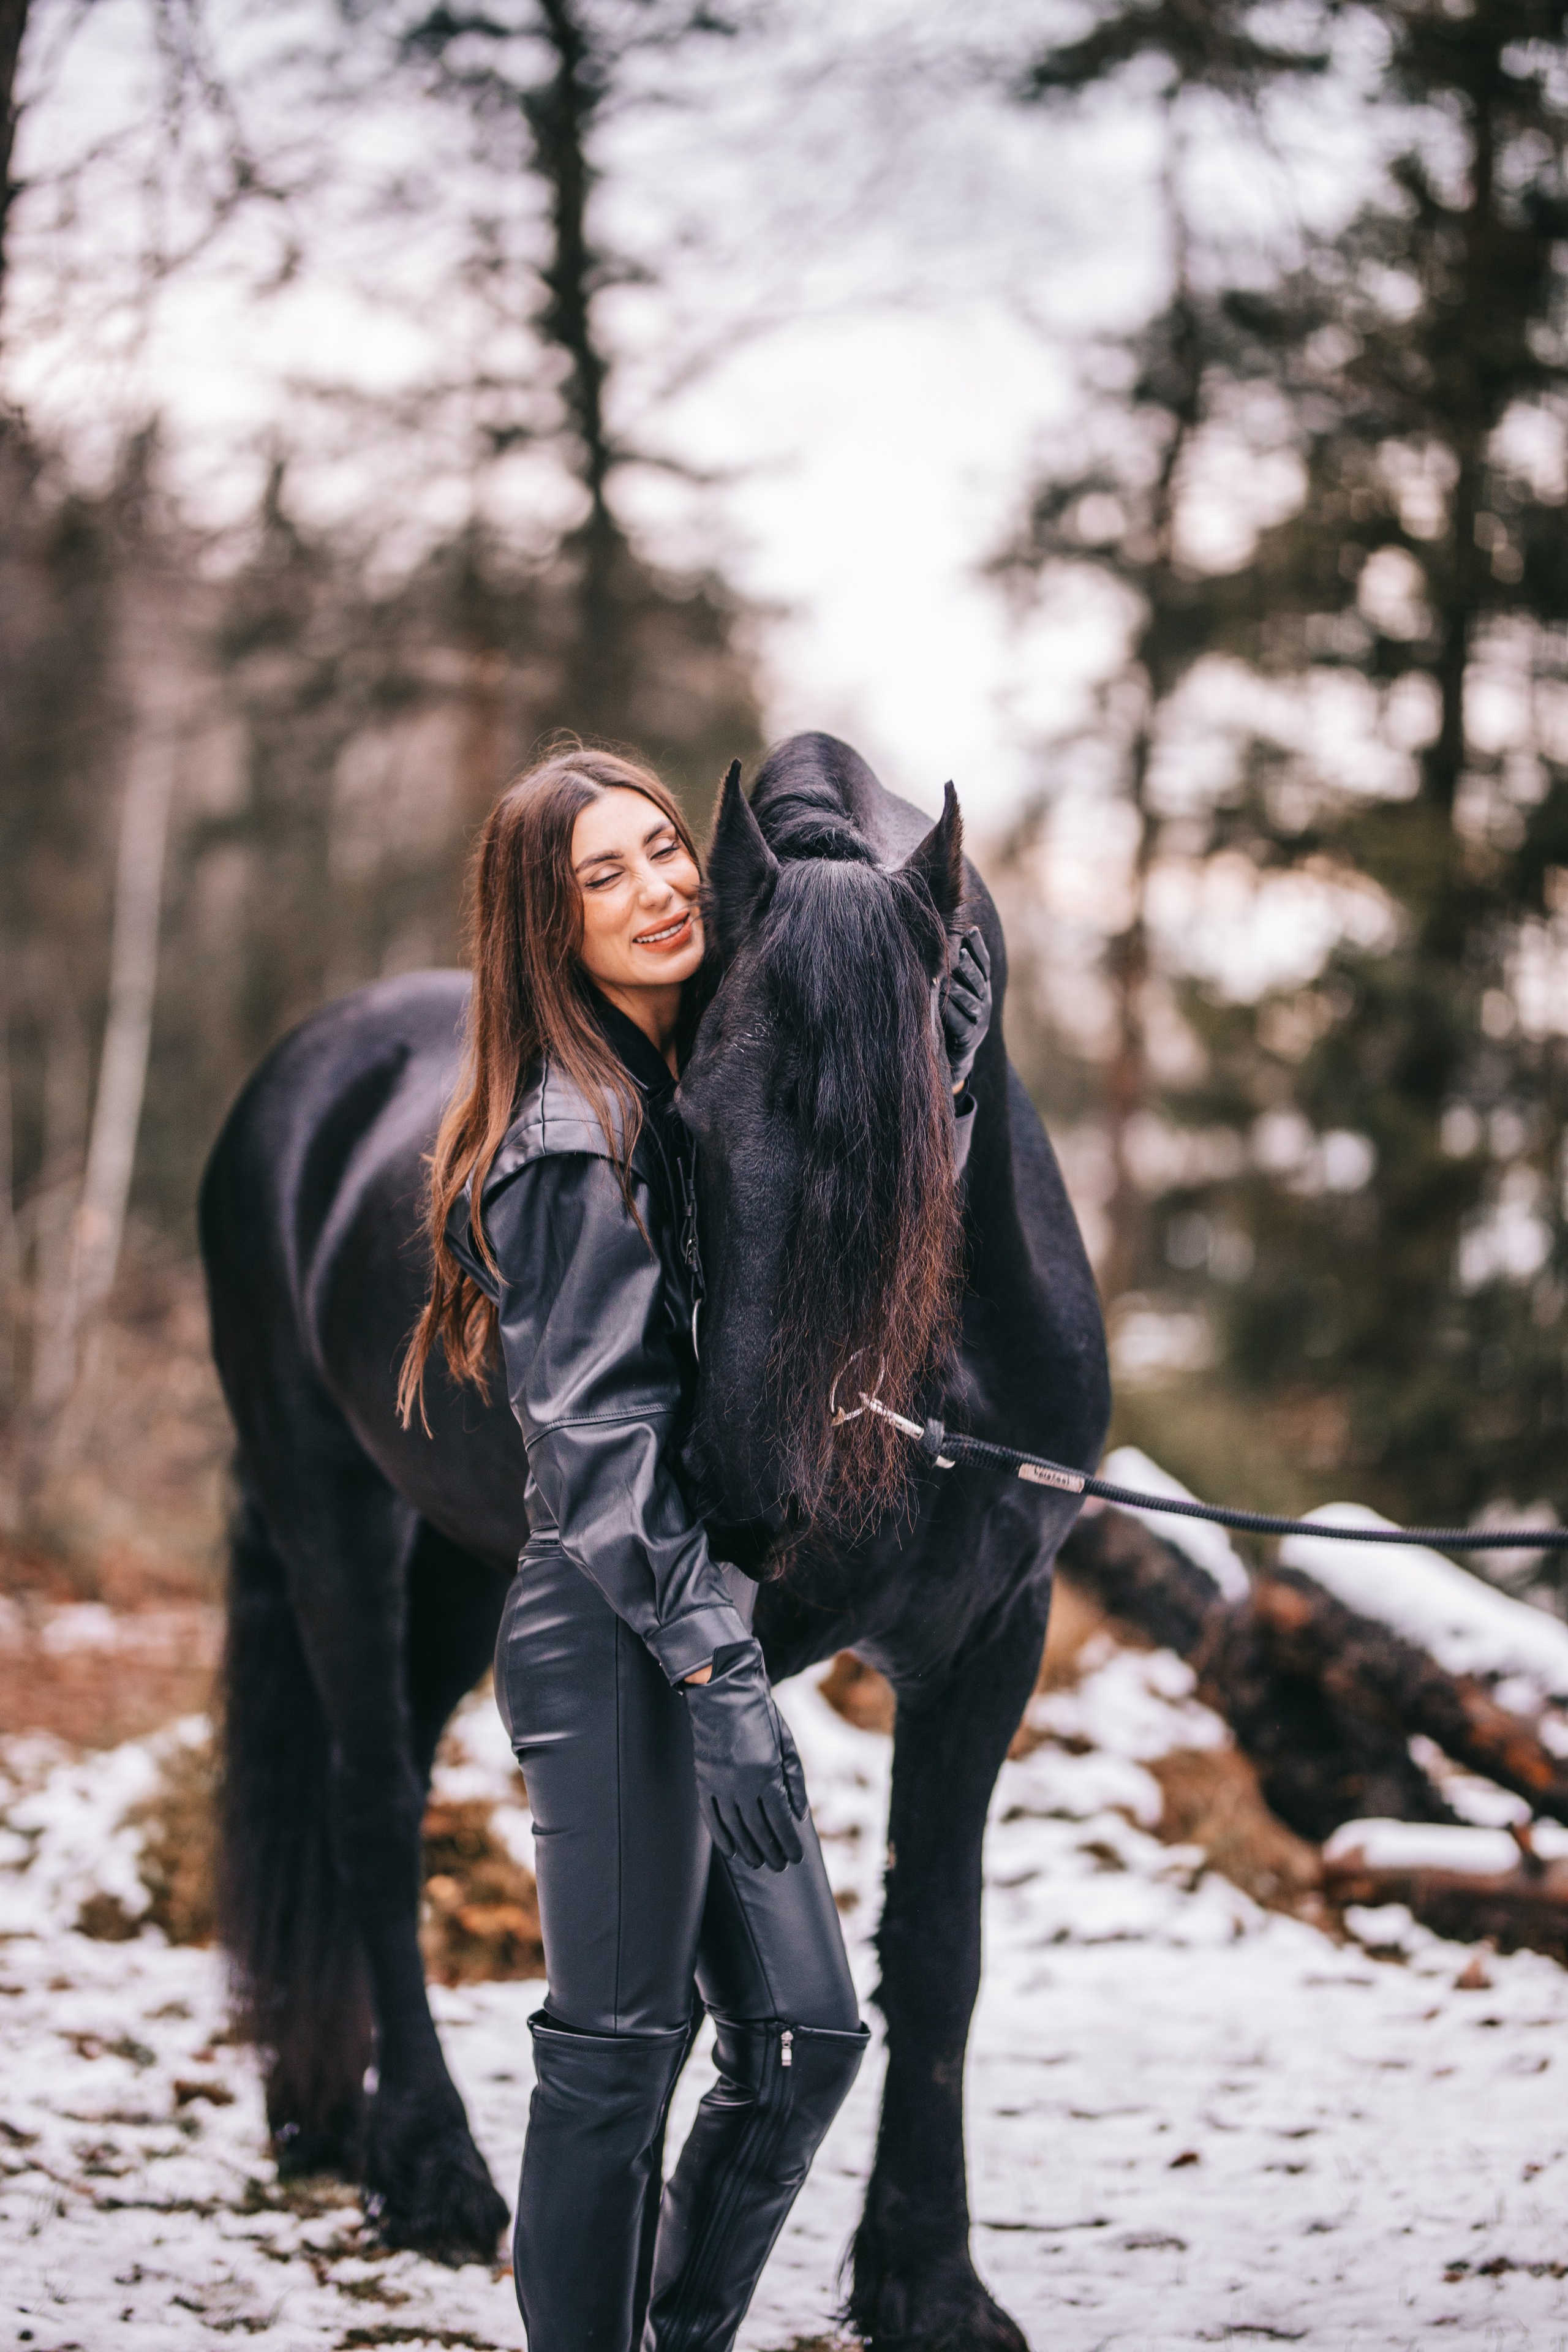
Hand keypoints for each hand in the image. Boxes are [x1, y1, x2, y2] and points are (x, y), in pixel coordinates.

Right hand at [682, 1639, 807, 1871]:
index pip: (780, 1821)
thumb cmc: (760, 1714)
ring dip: (748, 1849)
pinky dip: (721, 1837)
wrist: (721, 1692)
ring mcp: (718, 1785)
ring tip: (759, 1862)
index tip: (796, 1857)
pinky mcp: (703, 1780)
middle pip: (758, 1830)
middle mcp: (740, 1785)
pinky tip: (731, 1850)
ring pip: (734, 1829)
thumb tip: (798, 1815)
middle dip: (771, 1851)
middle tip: (780, 1866)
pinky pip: (711, 1817)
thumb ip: (794, 1781)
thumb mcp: (786, 1744)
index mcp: (766, 1775)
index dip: (789, 1842)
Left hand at [941, 929, 990, 1093]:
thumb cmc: (951, 1019)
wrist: (954, 1058)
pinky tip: (942, 1002)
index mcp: (982, 989)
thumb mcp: (955, 995)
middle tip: (959, 952)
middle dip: (968, 966)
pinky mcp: (969, 1039)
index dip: (979, 948)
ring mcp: (979, 1022)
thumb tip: (942, 940)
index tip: (971, 931)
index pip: (984, 965)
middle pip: (978, 980)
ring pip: (970, 1001)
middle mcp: (984, 1003)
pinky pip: (960, 1023)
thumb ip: (953, 974)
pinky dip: (951, 1012)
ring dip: (957, 989)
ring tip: (946, 976)